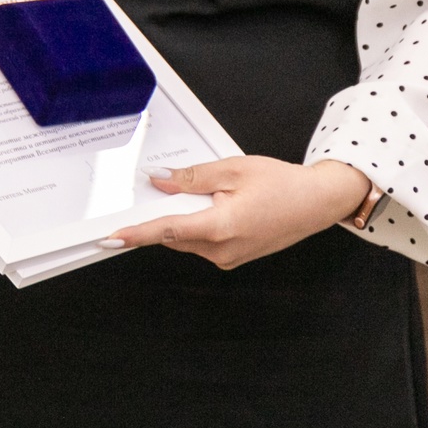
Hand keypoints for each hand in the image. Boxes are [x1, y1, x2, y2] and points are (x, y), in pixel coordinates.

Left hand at [101, 156, 367, 270]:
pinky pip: (203, 242)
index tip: (110, 238)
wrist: (317, 203)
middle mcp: (223, 250)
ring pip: (187, 239)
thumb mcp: (233, 169)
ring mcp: (229, 257)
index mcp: (221, 227)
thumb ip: (192, 177)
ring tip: (189, 192)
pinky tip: (204, 205)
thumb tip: (159, 180)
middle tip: (148, 192)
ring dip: (180, 219)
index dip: (136, 234)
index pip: (167, 231)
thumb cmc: (280, 183)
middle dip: (160, 214)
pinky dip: (195, 225)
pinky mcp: (235, 257)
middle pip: (174, 234)